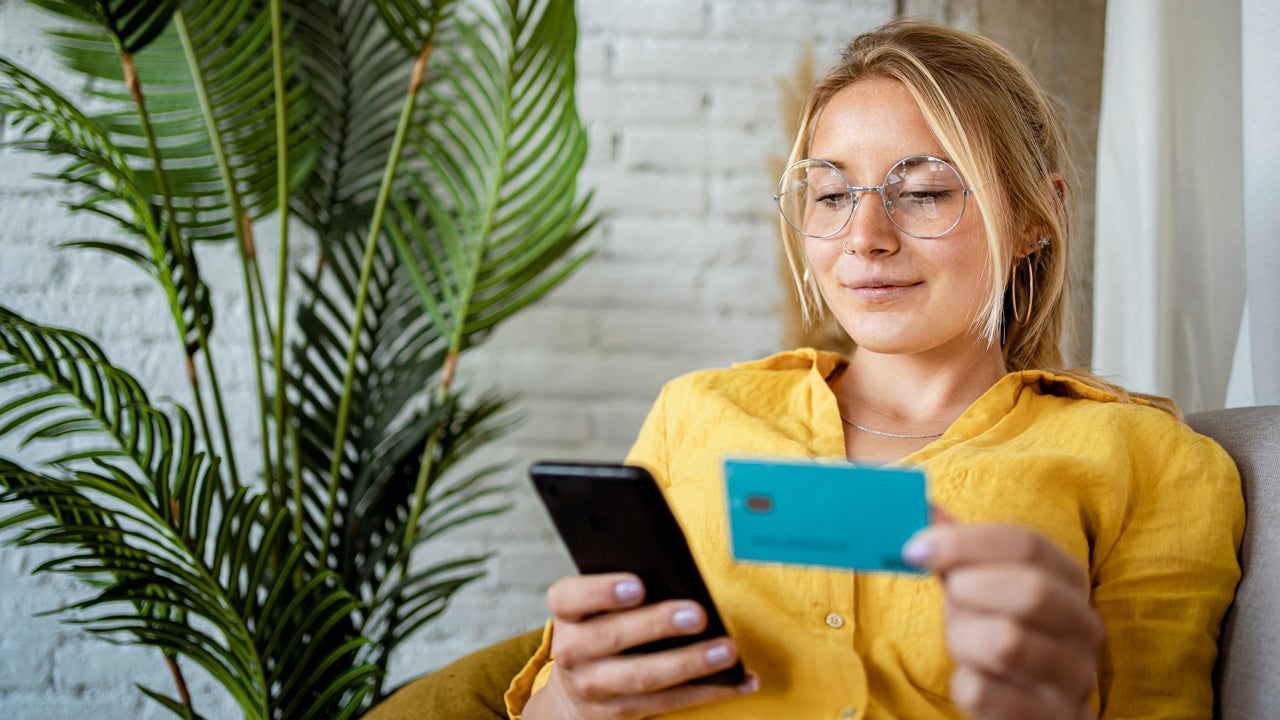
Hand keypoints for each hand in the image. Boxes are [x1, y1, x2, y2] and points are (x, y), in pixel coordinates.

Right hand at [523, 572, 758, 719]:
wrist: (575, 691)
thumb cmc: (598, 627)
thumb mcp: (594, 606)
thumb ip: (620, 587)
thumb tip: (674, 568)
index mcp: (566, 613)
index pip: (570, 597)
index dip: (602, 591)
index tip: (638, 586)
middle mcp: (572, 651)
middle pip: (612, 637)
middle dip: (656, 625)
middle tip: (697, 614)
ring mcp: (595, 685)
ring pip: (643, 676)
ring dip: (689, 663)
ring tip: (726, 650)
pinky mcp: (621, 711)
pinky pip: (668, 701)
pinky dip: (708, 691)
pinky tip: (739, 680)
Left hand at [904, 518, 1102, 719]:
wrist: (1025, 707)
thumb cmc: (996, 632)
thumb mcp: (979, 586)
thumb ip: (957, 549)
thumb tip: (922, 504)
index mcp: (1069, 580)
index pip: (1026, 544)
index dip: (964, 542)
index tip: (915, 549)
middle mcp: (1085, 627)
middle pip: (1030, 590)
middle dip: (970, 590)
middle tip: (950, 598)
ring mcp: (1075, 679)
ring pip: (1006, 643)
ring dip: (963, 640)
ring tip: (965, 643)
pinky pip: (983, 693)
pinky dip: (963, 684)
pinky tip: (974, 680)